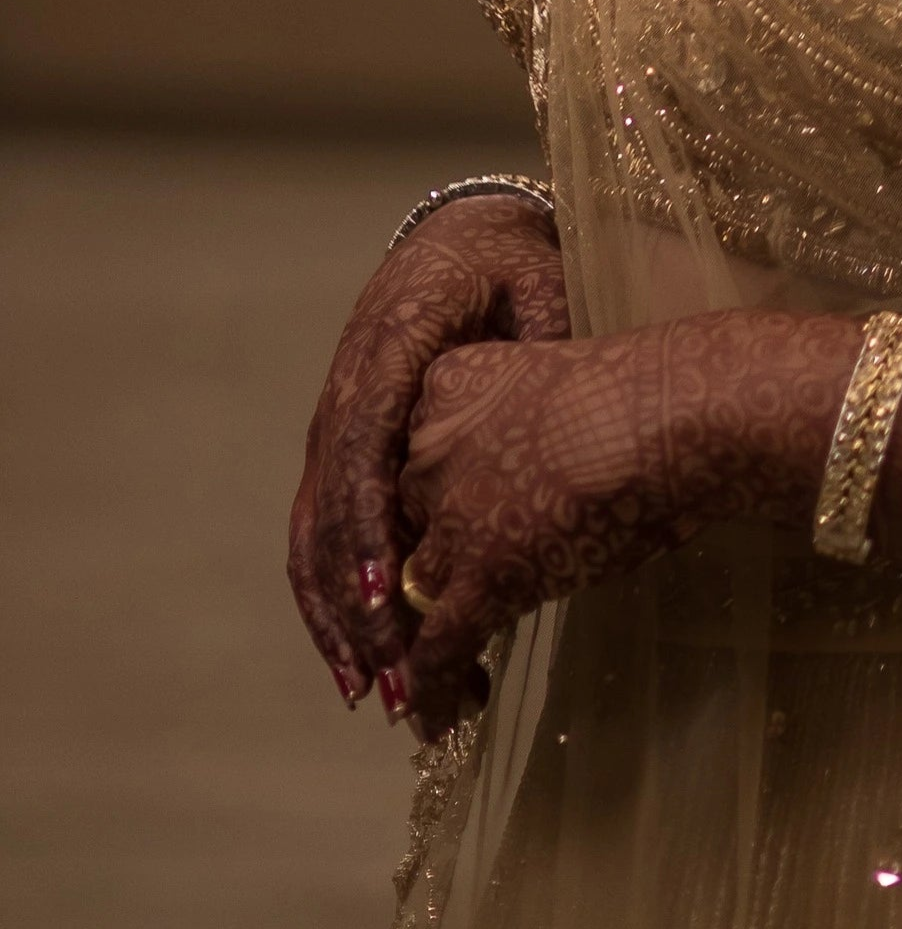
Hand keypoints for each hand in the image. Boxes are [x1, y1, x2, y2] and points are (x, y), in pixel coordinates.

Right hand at [288, 192, 570, 715]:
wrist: (459, 234)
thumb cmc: (507, 261)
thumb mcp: (535, 279)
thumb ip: (540, 333)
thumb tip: (561, 395)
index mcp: (387, 349)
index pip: (364, 452)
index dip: (370, 530)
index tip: (390, 598)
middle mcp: (344, 394)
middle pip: (331, 515)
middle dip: (356, 606)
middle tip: (394, 681)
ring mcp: (333, 426)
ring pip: (313, 539)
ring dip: (338, 621)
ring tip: (374, 694)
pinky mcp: (339, 452)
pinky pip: (322, 534)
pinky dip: (333, 599)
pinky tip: (361, 658)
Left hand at [392, 315, 857, 736]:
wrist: (673, 411)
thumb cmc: (646, 391)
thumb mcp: (557, 385)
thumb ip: (526, 432)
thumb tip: (545, 482)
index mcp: (447, 387)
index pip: (421, 460)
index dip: (437, 506)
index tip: (452, 535)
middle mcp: (428, 450)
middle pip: (408, 528)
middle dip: (427, 576)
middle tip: (444, 615)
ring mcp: (449, 517)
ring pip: (414, 595)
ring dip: (420, 646)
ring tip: (431, 691)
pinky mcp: (477, 576)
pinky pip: (439, 647)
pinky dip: (434, 690)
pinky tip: (441, 721)